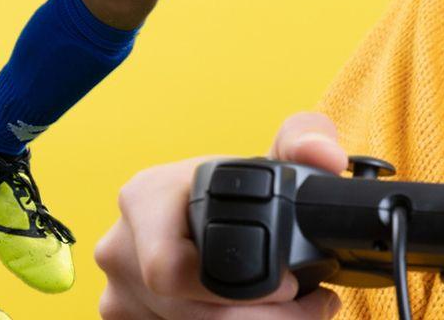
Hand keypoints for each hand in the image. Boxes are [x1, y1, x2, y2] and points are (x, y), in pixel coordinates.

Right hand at [96, 111, 348, 319]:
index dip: (240, 290)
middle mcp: (120, 247)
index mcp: (143, 198)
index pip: (172, 269)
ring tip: (290, 311)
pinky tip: (253, 317)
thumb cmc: (239, 189)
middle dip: (260, 319)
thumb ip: (307, 141)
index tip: (290, 285)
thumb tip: (324, 155)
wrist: (210, 217)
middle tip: (306, 307)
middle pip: (186, 314)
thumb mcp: (275, 158)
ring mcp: (119, 292)